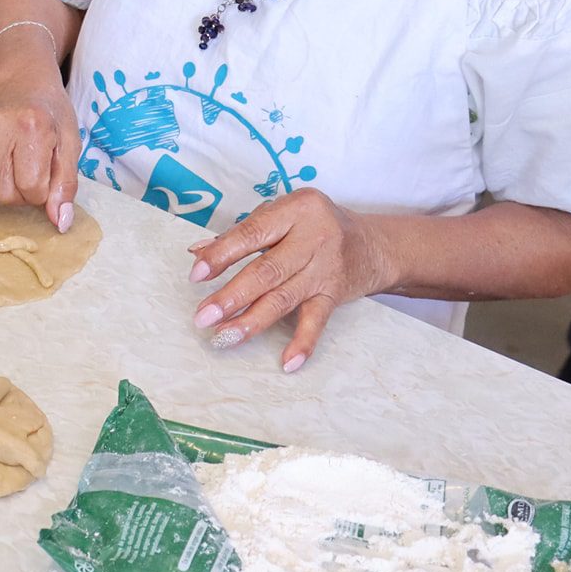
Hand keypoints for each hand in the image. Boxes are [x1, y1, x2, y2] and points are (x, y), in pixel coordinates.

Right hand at [0, 70, 79, 229]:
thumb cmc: (50, 115)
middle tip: (30, 174)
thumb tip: (60, 223)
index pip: (32, 188)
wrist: (23, 84)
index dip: (42, 192)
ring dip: (3, 189)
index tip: (46, 174)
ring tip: (14, 167)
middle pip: (5, 194)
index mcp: (31, 126)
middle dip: (22, 194)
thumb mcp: (69, 146)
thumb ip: (65, 185)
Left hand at [187, 189, 396, 372]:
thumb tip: (197, 251)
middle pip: (267, 270)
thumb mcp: (283, 216)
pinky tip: (287, 363)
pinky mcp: (336, 295)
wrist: (374, 244)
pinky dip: (303, 343)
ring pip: (284, 298)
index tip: (196, 274)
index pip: (252, 233)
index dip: (222, 254)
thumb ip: (242, 233)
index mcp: (296, 209)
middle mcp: (314, 237)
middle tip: (203, 316)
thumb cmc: (315, 226)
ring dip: (251, 321)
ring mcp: (327, 269)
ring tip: (223, 337)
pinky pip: (317, 321)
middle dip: (232, 296)